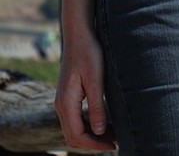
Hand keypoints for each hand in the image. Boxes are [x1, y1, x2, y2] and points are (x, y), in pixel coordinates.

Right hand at [55, 31, 115, 150]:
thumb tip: (99, 132)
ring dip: (91, 135)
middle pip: (73, 136)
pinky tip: (104, 121)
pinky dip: (88, 125)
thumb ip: (96, 107)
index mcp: (66, 104)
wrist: (79, 35)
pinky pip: (75, 118)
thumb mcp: (96, 80)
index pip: (77, 136)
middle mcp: (61, 105)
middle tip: (114, 142)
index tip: (113, 145)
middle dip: (93, 143)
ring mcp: (64, 100)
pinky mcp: (69, 95)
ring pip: (74, 128)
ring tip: (113, 134)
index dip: (95, 145)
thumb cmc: (89, 53)